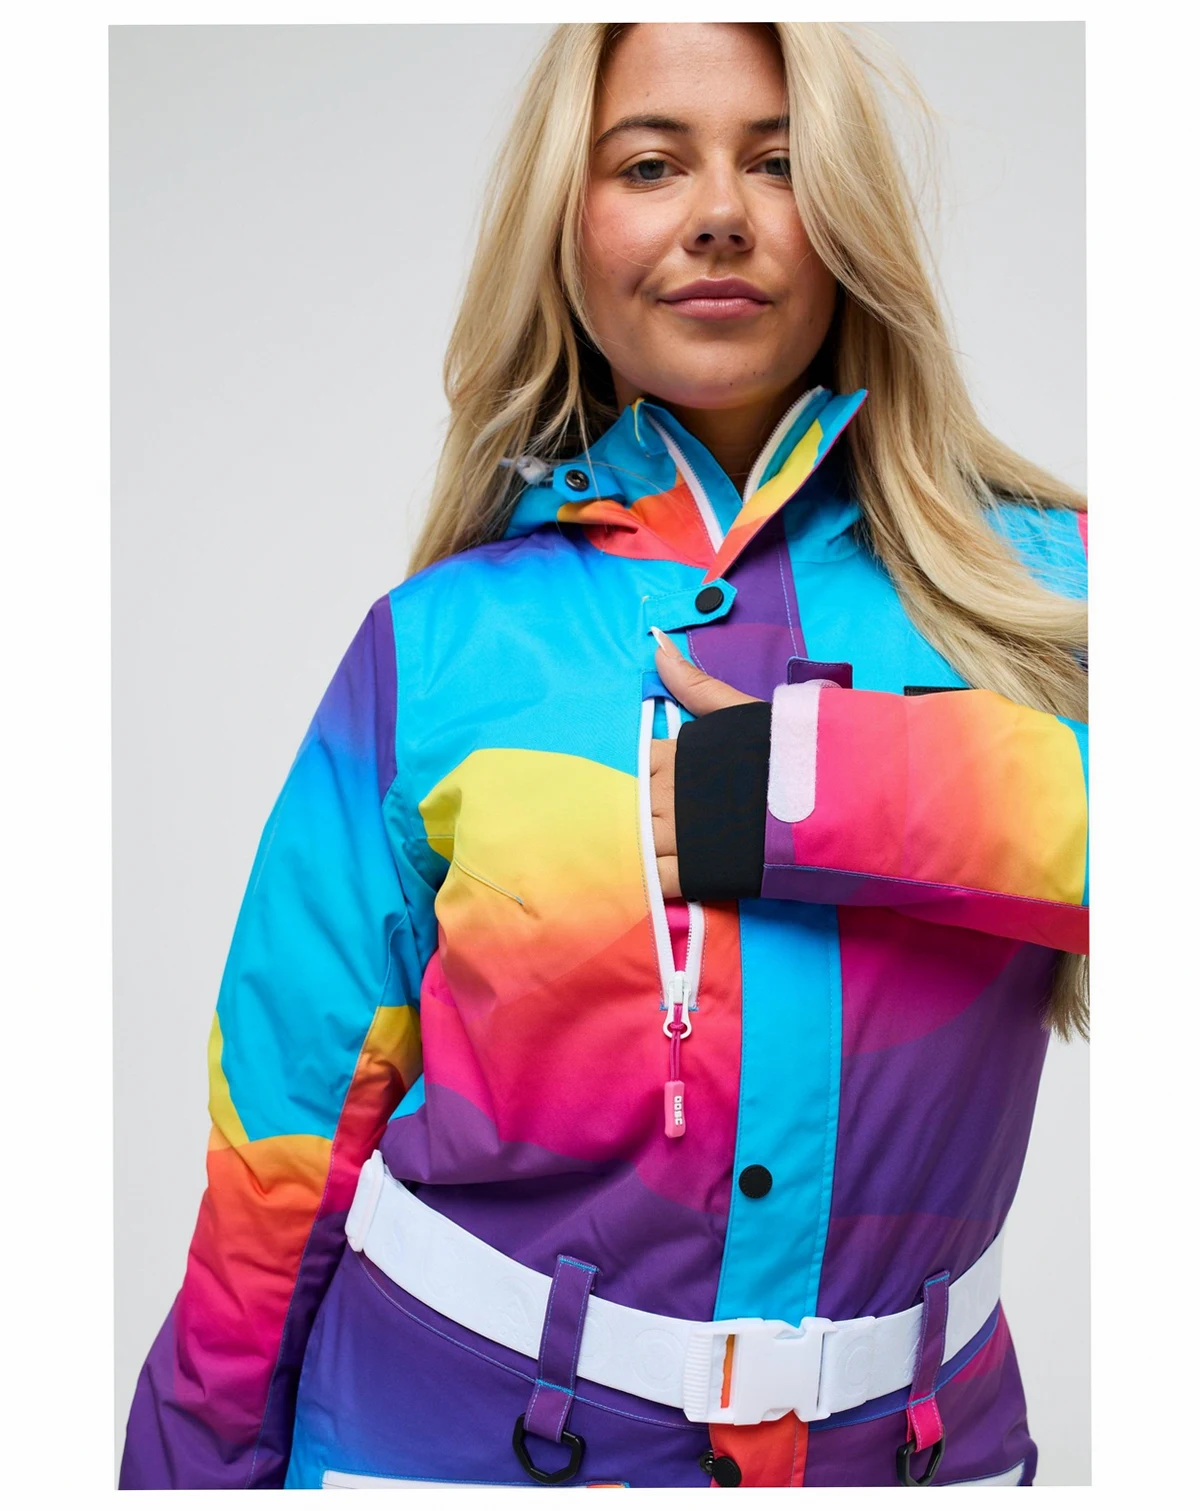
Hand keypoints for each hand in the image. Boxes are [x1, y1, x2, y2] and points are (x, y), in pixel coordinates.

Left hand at [649, 627, 762, 898]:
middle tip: (640, 823)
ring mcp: (681, 834)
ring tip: (641, 854)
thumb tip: (656, 645)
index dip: (647, 778)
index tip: (660, 787)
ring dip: (638, 847)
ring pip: (639, 843)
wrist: (824, 796)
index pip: (640, 766)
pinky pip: (658, 879)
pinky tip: (650, 881)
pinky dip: (650, 881)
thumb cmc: (784, 750)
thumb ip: (694, 684)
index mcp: (675, 755)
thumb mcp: (739, 709)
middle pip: (634, 806)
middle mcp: (669, 795)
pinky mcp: (697, 868)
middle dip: (637, 814)